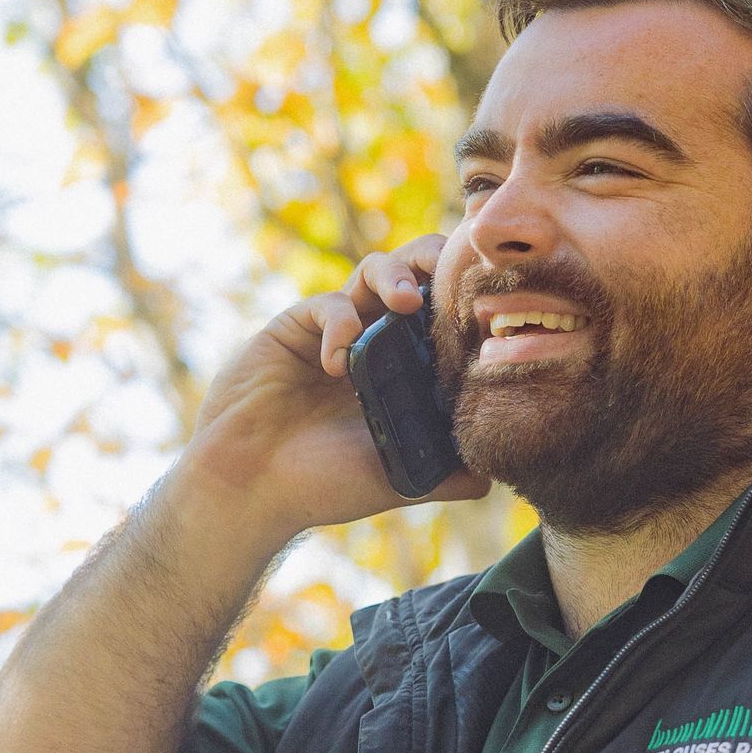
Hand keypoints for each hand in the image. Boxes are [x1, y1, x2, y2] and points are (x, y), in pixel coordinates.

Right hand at [173, 236, 486, 554]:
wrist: (253, 490)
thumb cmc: (325, 486)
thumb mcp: (402, 481)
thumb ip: (450, 475)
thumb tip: (498, 474)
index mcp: (408, 370)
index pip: (448, 317)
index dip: (469, 303)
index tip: (493, 305)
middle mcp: (377, 341)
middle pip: (418, 275)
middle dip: (437, 262)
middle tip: (453, 274)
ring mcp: (337, 330)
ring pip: (375, 272)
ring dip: (396, 275)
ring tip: (407, 302)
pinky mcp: (296, 327)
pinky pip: (327, 305)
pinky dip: (339, 324)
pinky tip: (337, 364)